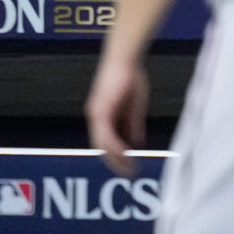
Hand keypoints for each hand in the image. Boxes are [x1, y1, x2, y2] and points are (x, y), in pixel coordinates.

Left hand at [85, 52, 148, 178]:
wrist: (124, 59)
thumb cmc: (129, 77)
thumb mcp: (135, 106)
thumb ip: (133, 124)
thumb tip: (136, 142)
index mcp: (103, 116)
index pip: (106, 142)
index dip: (117, 156)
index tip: (129, 166)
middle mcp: (96, 117)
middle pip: (101, 147)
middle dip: (115, 162)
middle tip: (128, 173)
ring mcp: (97, 114)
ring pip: (102, 144)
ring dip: (114, 158)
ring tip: (128, 169)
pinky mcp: (100, 110)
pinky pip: (106, 133)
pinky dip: (115, 146)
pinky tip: (125, 154)